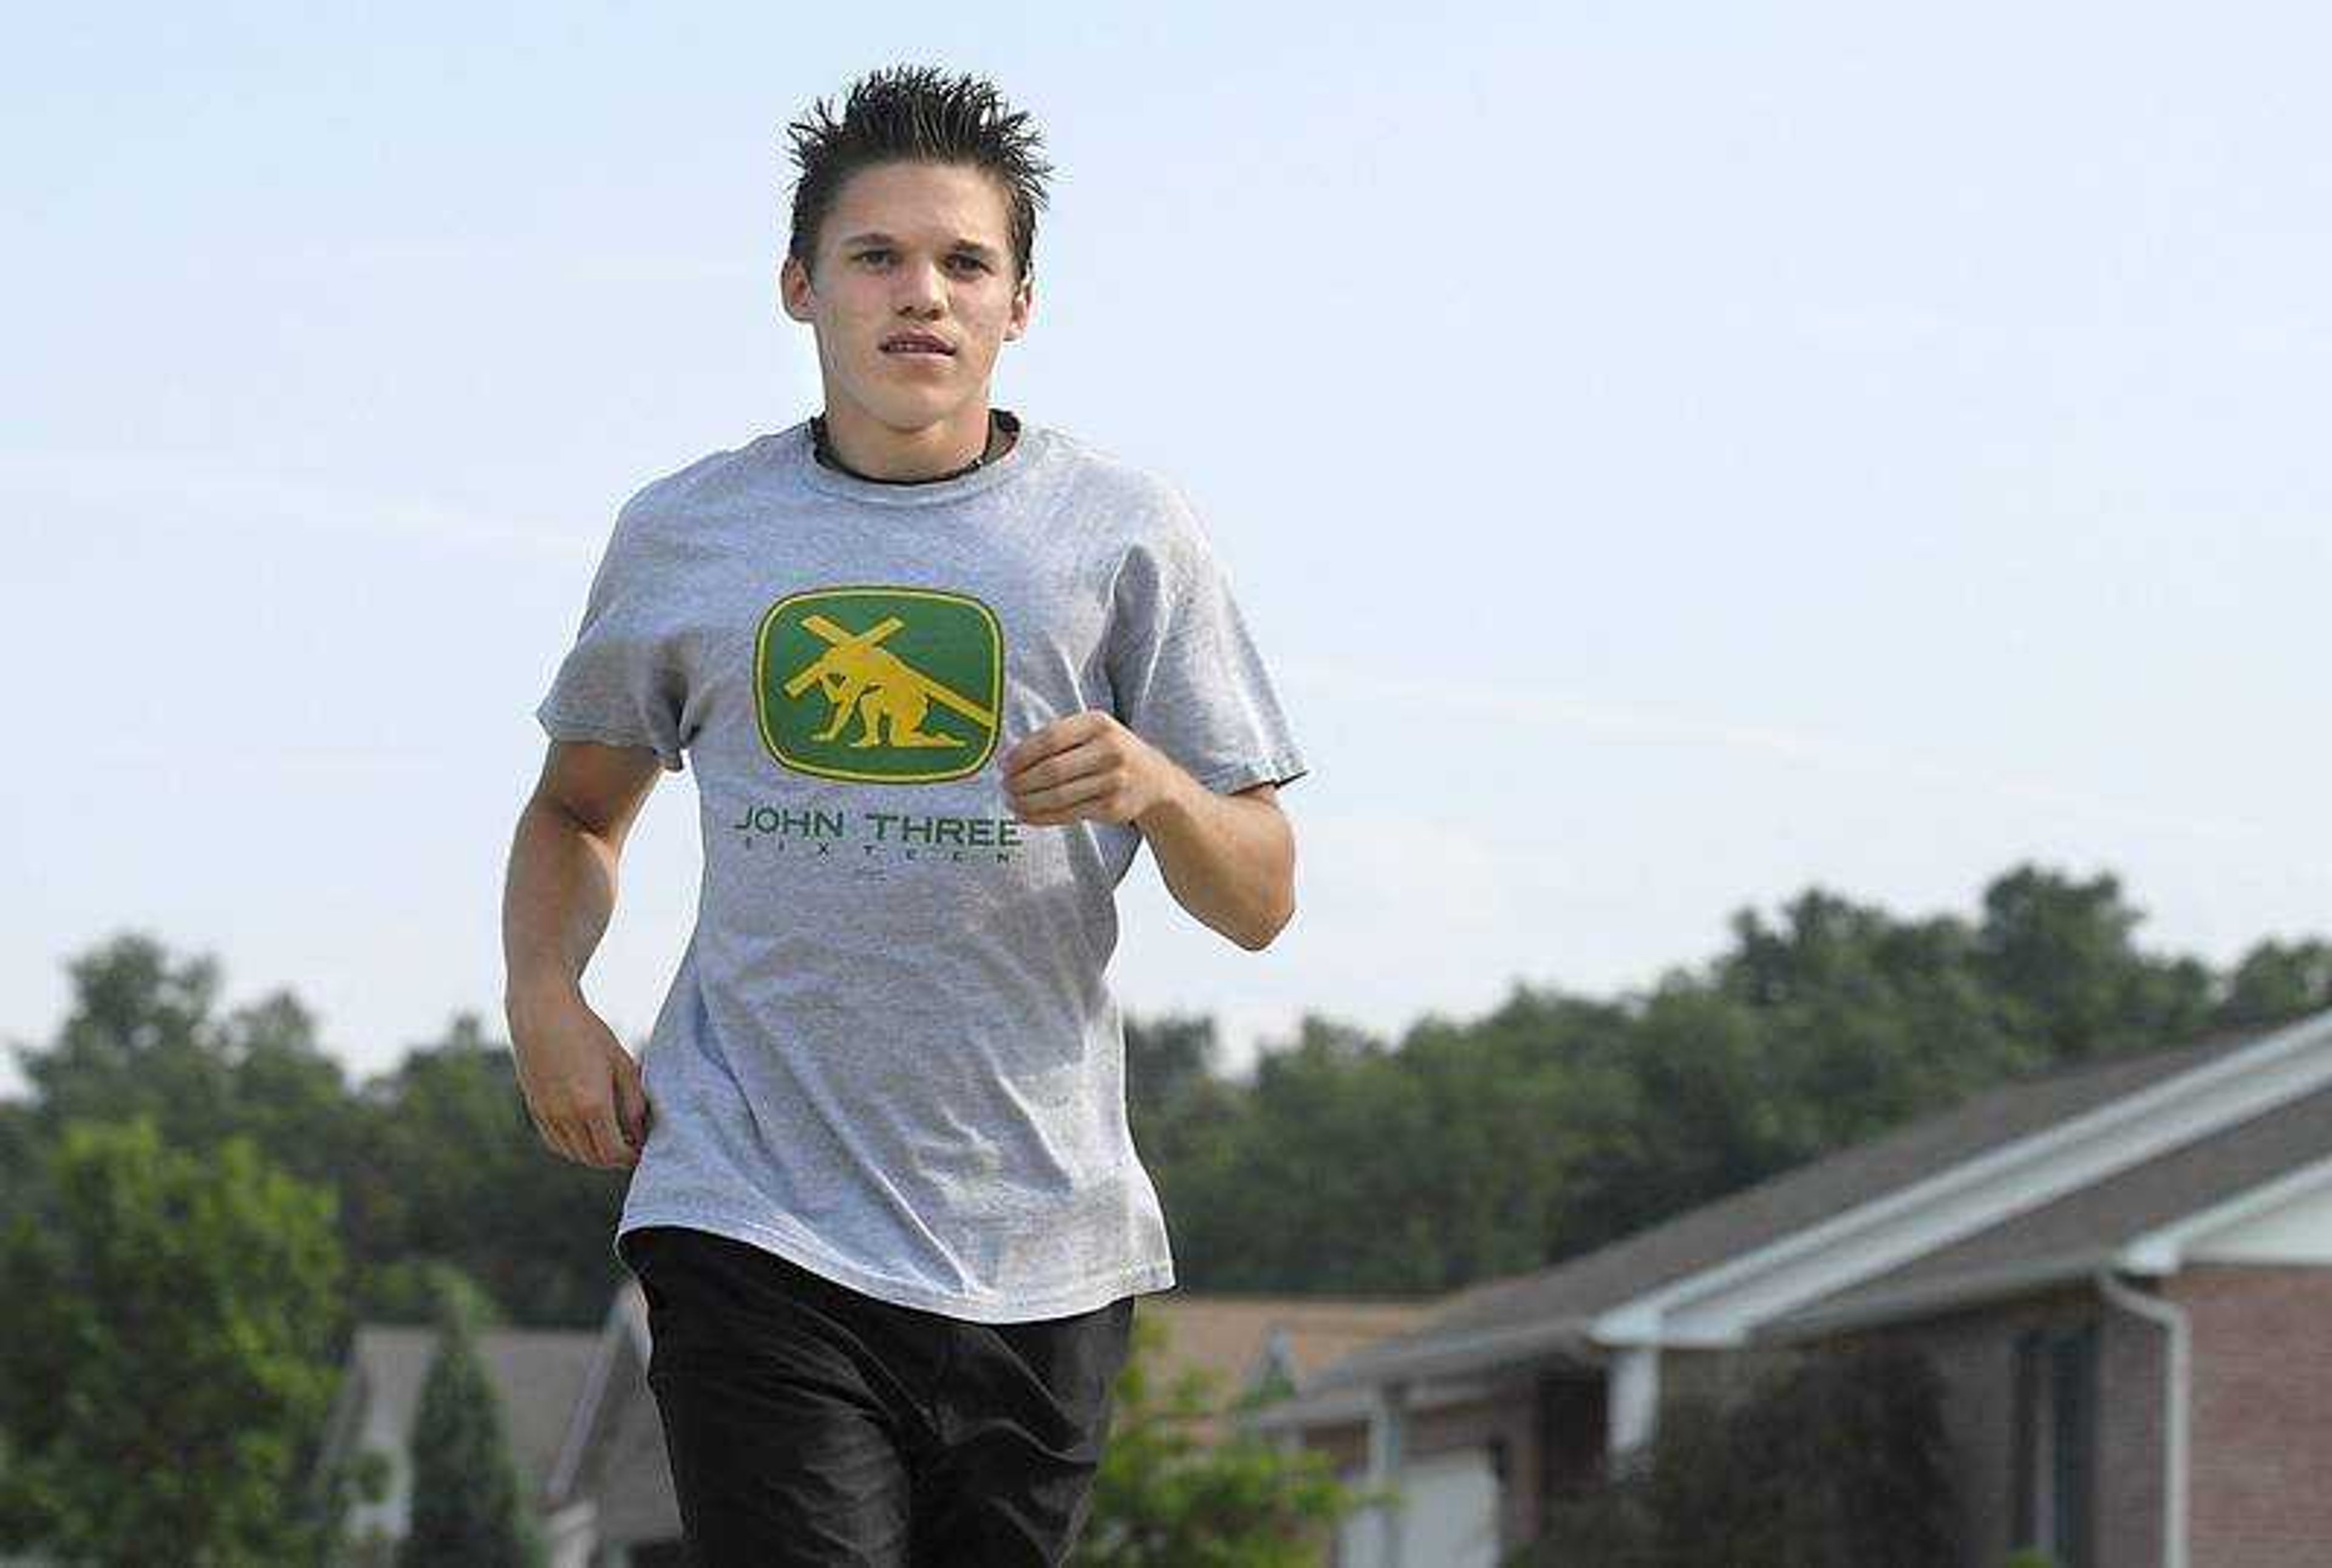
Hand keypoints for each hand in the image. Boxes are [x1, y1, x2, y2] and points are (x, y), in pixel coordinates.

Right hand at [505, 980, 649, 1169]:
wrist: (542, 1013)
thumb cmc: (588, 1033)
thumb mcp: (622, 1063)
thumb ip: (634, 1101)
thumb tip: (640, 1133)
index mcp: (593, 1105)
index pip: (614, 1152)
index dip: (631, 1157)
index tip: (644, 1151)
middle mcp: (566, 1116)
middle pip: (594, 1158)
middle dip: (615, 1159)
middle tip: (632, 1149)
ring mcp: (547, 1115)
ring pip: (573, 1154)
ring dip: (594, 1156)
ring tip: (613, 1142)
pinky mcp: (534, 1109)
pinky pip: (555, 1142)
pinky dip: (573, 1147)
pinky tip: (588, 1134)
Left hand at [1001, 711, 1181, 826]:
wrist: (1154, 780)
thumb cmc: (1110, 751)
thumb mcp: (1092, 731)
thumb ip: (1058, 738)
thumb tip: (1009, 758)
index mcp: (1099, 723)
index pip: (1051, 738)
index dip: (1022, 754)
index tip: (1004, 764)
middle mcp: (1110, 751)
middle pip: (1052, 770)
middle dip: (1021, 781)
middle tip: (1005, 786)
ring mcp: (1114, 781)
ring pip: (1058, 796)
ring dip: (1027, 802)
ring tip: (1010, 801)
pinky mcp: (1112, 808)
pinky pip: (1067, 814)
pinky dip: (1041, 817)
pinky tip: (1025, 815)